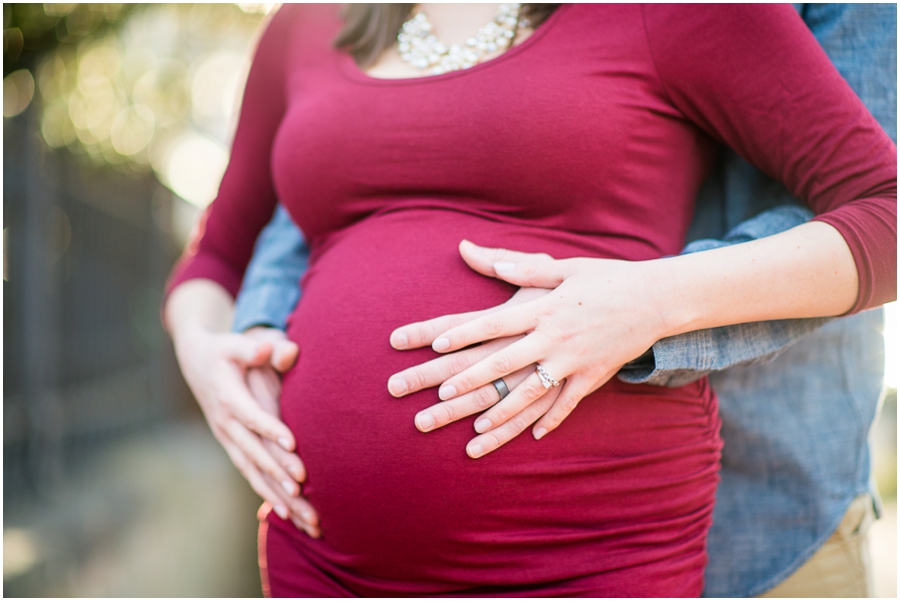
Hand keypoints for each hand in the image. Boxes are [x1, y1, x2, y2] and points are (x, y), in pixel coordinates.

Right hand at [172, 325, 319, 535]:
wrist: (196, 362)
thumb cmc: (223, 350)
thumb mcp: (233, 344)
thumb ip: (252, 348)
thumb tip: (267, 347)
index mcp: (228, 397)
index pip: (250, 415)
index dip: (270, 427)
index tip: (292, 441)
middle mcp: (225, 424)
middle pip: (253, 451)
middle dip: (276, 470)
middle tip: (302, 486)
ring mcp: (227, 439)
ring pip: (253, 471)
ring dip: (275, 493)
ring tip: (299, 514)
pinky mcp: (233, 447)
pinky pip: (251, 475)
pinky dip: (268, 494)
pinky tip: (287, 514)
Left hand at [390, 240, 668, 456]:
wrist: (658, 298)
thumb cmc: (607, 278)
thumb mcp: (565, 267)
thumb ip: (523, 266)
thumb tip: (480, 253)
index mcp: (545, 307)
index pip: (496, 322)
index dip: (465, 333)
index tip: (436, 345)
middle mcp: (556, 336)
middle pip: (506, 360)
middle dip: (472, 378)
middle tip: (441, 394)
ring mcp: (576, 360)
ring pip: (533, 390)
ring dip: (504, 411)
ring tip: (477, 427)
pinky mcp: (594, 376)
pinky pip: (568, 403)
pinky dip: (551, 421)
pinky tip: (531, 437)